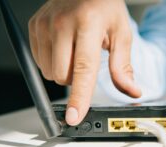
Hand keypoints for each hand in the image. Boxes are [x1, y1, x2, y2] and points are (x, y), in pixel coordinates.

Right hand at [28, 0, 141, 125]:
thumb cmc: (105, 7)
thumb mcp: (121, 33)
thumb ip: (123, 66)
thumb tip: (132, 91)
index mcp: (89, 24)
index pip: (84, 69)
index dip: (80, 96)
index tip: (74, 116)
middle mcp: (62, 24)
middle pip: (62, 77)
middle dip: (76, 80)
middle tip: (86, 63)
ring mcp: (45, 25)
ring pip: (49, 72)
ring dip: (64, 71)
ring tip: (75, 52)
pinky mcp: (34, 27)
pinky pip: (39, 61)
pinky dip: (52, 62)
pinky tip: (63, 48)